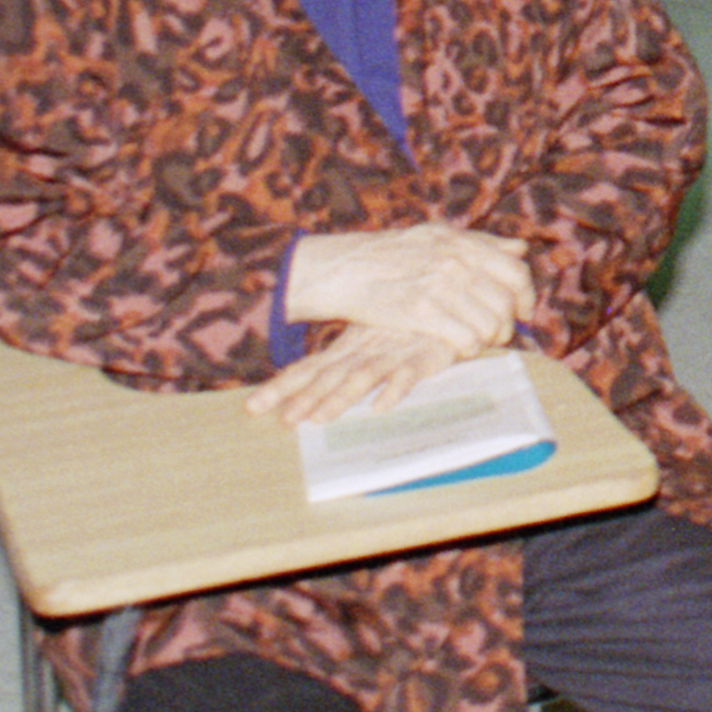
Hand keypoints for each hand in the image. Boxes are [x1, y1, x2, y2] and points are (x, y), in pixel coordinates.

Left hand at [245, 324, 467, 427]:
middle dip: (302, 398)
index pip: (310, 367)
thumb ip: (350, 356)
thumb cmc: (413, 317)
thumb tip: (317, 383)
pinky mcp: (427, 354)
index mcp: (350, 344)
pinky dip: (396, 389)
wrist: (457, 290)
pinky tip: (381, 407)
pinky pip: (410, 373)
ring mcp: (395, 351)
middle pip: (328, 376)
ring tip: (320, 419)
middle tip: (280, 420)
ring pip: (363, 376)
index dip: (283, 387)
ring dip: (342, 398)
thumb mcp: (376, 332)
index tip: (254, 406)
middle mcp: (366, 349)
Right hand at [286, 222, 533, 355]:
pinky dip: (470, 348)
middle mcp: (456, 263)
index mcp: (462, 243)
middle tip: (498, 333)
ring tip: (478, 341)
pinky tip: (459, 348)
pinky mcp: (421, 313)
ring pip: (490, 324)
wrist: (345, 269)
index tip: (523, 310)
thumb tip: (520, 250)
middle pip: (505, 302)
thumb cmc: (390, 253)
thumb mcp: (436, 235)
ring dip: (489, 338)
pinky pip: (467, 339)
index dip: (526, 295)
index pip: (516, 271)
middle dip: (508, 323)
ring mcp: (439, 287)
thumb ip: (481, 243)